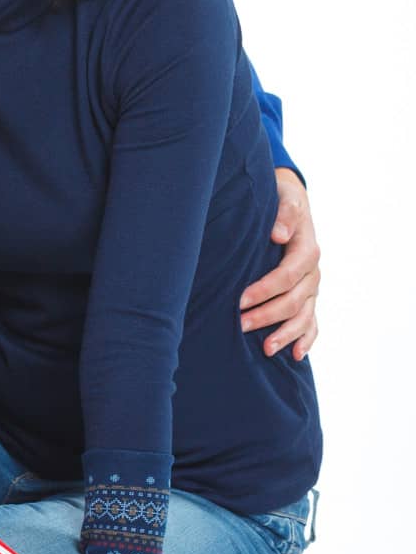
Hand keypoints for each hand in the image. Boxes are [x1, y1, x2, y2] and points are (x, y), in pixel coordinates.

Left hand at [239, 168, 320, 359]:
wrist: (290, 202)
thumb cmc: (281, 199)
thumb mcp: (285, 198)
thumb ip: (284, 214)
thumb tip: (279, 235)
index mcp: (306, 249)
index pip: (287, 275)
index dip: (265, 289)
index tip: (240, 300)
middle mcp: (312, 272)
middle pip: (294, 300)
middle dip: (267, 315)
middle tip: (239, 325)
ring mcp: (312, 287)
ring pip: (303, 316)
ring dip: (285, 334)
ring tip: (266, 349)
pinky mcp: (308, 296)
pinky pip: (312, 321)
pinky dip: (306, 339)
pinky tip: (295, 355)